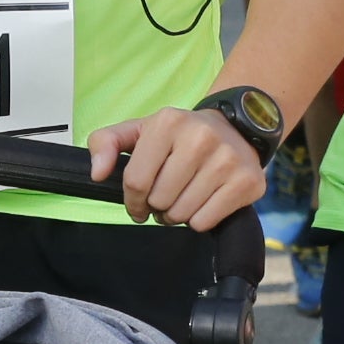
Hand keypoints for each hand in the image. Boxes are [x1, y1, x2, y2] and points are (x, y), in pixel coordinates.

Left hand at [86, 104, 267, 229]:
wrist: (236, 128)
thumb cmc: (179, 136)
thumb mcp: (139, 130)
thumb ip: (105, 143)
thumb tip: (97, 172)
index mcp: (168, 123)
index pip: (136, 181)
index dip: (131, 201)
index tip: (136, 203)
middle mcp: (200, 137)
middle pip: (159, 200)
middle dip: (156, 206)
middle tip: (165, 197)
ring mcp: (227, 160)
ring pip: (182, 214)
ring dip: (175, 215)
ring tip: (182, 199)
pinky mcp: (247, 182)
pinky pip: (205, 221)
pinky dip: (198, 220)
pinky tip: (202, 202)